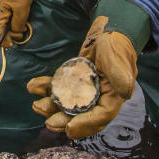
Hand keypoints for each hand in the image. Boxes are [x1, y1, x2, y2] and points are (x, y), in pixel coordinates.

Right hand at [0, 0, 38, 47]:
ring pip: (3, 24)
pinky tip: (17, 23)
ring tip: (20, 28)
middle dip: (9, 34)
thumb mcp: (21, 10)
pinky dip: (11, 23)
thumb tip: (16, 32)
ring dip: (11, 29)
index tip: (10, 45)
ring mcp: (0, 9)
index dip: (4, 40)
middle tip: (19, 35)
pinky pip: (6, 18)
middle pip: (0, 29)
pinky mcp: (4, 7)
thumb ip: (17, 24)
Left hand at [27, 16, 137, 139]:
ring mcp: (84, 89)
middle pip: (81, 114)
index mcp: (113, 96)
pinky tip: (33, 86)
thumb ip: (120, 74)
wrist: (108, 30)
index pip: (100, 115)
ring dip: (52, 106)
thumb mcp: (117, 56)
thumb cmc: (115, 43)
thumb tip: (125, 93)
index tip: (70, 128)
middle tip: (49, 123)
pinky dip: (46, 88)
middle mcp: (98, 96)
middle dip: (64, 120)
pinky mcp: (73, 80)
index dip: (86, 124)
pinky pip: (59, 86)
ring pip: (67, 103)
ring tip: (36, 105)